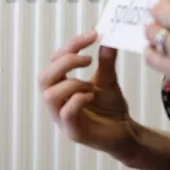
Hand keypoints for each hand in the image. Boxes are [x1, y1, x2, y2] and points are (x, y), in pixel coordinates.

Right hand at [38, 30, 140, 164]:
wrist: (126, 134)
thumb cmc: (111, 109)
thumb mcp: (108, 80)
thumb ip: (105, 62)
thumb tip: (106, 40)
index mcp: (60, 87)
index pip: (54, 62)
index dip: (71, 46)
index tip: (93, 35)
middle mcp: (56, 102)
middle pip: (44, 77)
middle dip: (65, 63)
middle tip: (88, 59)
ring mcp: (61, 118)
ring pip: (49, 94)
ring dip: (71, 83)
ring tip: (90, 86)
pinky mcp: (73, 132)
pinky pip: (65, 113)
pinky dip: (78, 99)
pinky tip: (91, 96)